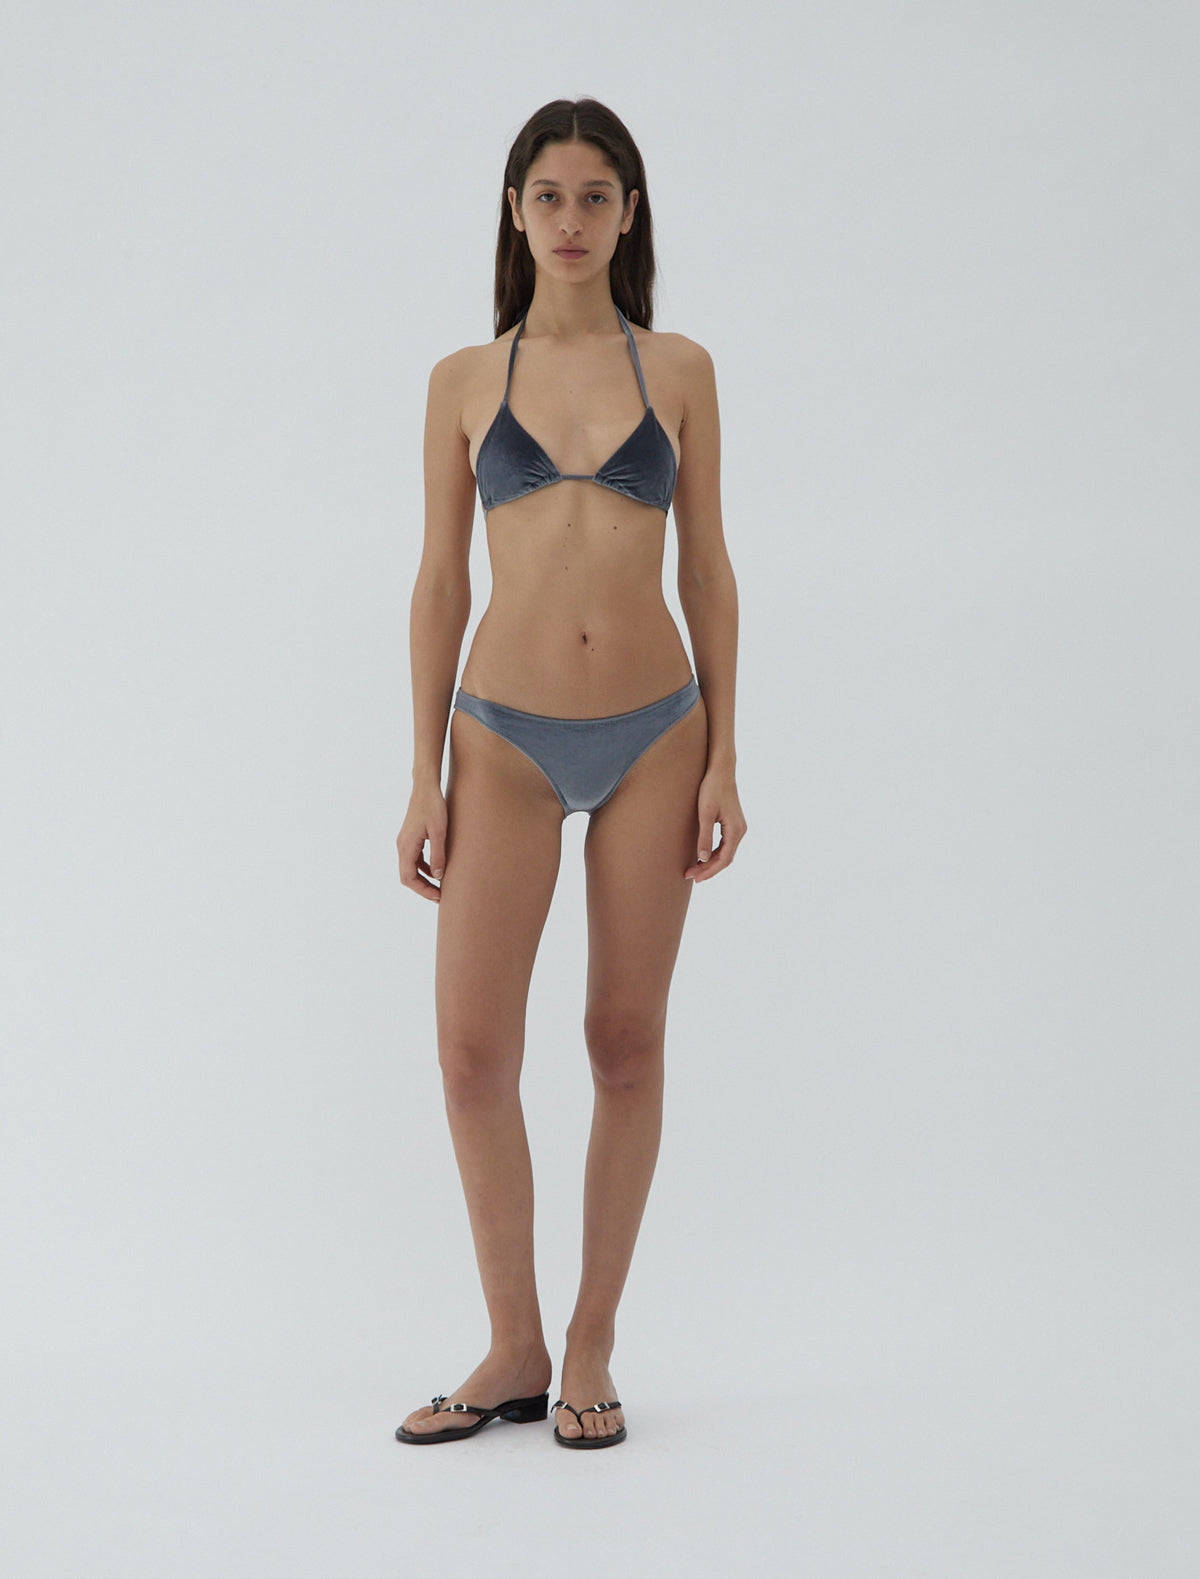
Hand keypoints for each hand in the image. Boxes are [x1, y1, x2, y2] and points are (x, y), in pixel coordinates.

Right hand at [396, 785, 447, 902]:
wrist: (425, 786)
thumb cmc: (433, 806)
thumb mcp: (439, 832)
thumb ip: (438, 855)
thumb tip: (438, 877)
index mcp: (406, 846)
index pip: (409, 878)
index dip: (422, 890)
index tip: (438, 896)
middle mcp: (402, 846)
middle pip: (407, 876)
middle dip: (423, 888)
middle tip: (440, 896)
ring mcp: (405, 842)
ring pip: (410, 868)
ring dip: (423, 879)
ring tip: (440, 886)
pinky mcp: (410, 837)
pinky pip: (414, 859)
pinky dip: (424, 868)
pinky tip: (437, 869)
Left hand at [684, 769, 746, 882]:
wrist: (720, 770)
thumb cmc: (711, 789)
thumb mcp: (705, 813)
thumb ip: (704, 836)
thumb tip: (702, 858)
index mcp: (736, 830)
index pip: (724, 859)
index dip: (709, 871)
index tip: (695, 878)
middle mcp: (740, 830)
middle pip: (725, 858)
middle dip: (708, 869)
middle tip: (690, 875)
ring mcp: (738, 827)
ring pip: (725, 852)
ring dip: (710, 862)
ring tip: (693, 868)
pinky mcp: (733, 823)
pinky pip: (725, 844)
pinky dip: (713, 853)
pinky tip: (701, 855)